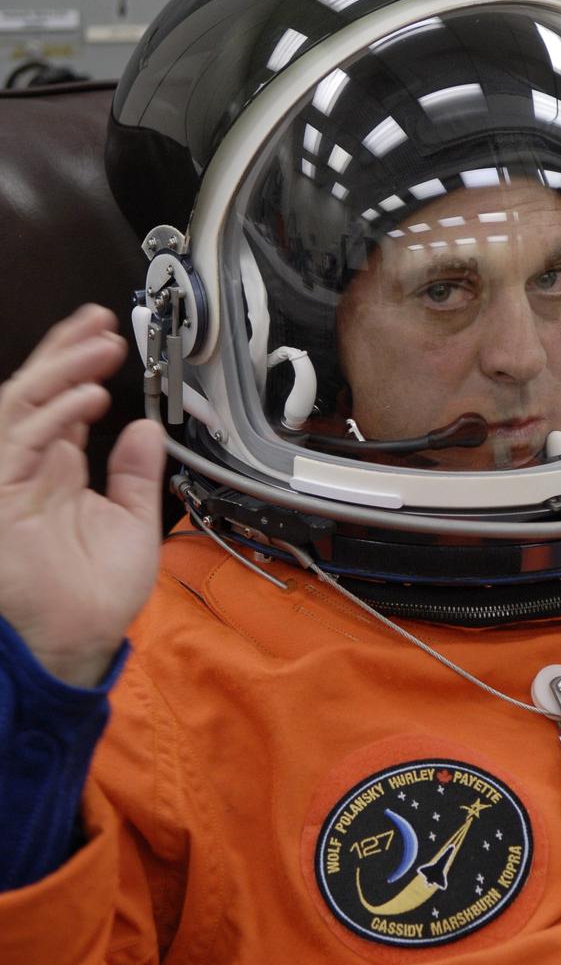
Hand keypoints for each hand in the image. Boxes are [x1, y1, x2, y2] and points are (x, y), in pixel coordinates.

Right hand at [0, 305, 164, 686]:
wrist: (75, 643)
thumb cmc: (95, 596)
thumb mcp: (133, 521)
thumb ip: (135, 473)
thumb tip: (143, 426)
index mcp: (57, 472)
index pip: (61, 404)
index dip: (79, 367)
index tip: (108, 337)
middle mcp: (30, 468)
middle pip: (37, 394)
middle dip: (66, 352)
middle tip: (100, 321)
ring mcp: (10, 478)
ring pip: (23, 405)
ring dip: (61, 370)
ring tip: (99, 343)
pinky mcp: (0, 494)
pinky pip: (19, 439)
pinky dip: (54, 414)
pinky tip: (87, 397)